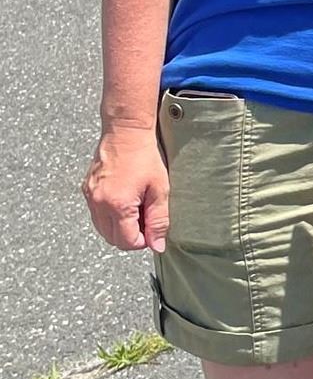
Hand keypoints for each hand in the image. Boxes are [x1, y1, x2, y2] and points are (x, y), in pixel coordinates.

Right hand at [83, 127, 169, 252]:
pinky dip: (109, 216)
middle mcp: (98, 204)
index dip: (142, 241)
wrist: (126, 133)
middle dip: (130, 236)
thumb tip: (157, 245)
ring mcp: (90, 197)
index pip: (126, 242)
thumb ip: (159, 220)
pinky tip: (125, 200)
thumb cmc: (145, 158)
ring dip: (119, 227)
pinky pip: (96, 214)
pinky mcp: (86, 190)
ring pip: (102, 229)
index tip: (152, 231)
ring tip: (136, 208)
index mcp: (118, 205)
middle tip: (146, 219)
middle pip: (112, 239)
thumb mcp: (160, 190)